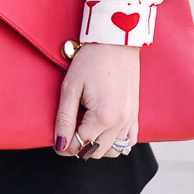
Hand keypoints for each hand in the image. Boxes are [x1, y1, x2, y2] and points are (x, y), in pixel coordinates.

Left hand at [53, 42, 138, 159]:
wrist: (116, 41)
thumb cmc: (90, 60)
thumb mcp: (71, 87)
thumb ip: (64, 118)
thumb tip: (60, 145)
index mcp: (103, 116)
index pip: (80, 146)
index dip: (64, 146)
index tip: (57, 141)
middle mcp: (120, 122)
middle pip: (96, 152)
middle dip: (79, 147)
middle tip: (69, 133)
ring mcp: (131, 119)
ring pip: (113, 151)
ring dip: (97, 146)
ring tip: (85, 129)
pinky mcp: (136, 113)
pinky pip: (129, 141)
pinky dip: (116, 142)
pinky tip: (104, 130)